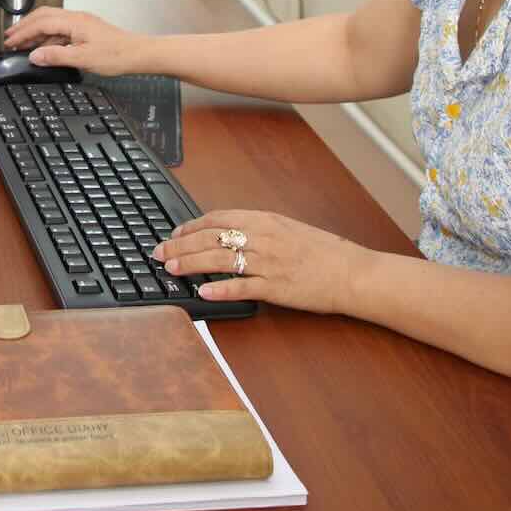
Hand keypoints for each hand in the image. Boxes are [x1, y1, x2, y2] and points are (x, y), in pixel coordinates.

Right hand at [0, 7, 146, 76]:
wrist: (138, 54)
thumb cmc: (117, 55)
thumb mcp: (82, 59)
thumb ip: (55, 56)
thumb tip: (34, 56)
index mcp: (73, 21)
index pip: (40, 23)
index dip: (22, 32)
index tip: (9, 41)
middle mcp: (76, 18)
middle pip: (42, 16)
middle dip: (24, 26)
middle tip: (9, 37)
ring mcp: (80, 23)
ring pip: (51, 23)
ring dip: (35, 32)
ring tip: (22, 44)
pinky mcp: (85, 31)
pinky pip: (60, 30)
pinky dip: (47, 38)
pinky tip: (44, 49)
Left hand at [153, 209, 367, 313]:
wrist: (351, 272)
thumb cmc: (322, 252)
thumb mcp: (286, 229)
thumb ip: (257, 229)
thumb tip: (226, 233)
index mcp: (264, 220)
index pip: (217, 218)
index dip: (190, 226)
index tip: (174, 233)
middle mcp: (263, 238)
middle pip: (210, 238)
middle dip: (180, 244)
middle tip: (159, 252)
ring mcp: (268, 263)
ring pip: (219, 260)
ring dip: (190, 264)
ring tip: (170, 268)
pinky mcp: (275, 288)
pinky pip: (242, 288)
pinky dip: (219, 290)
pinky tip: (202, 292)